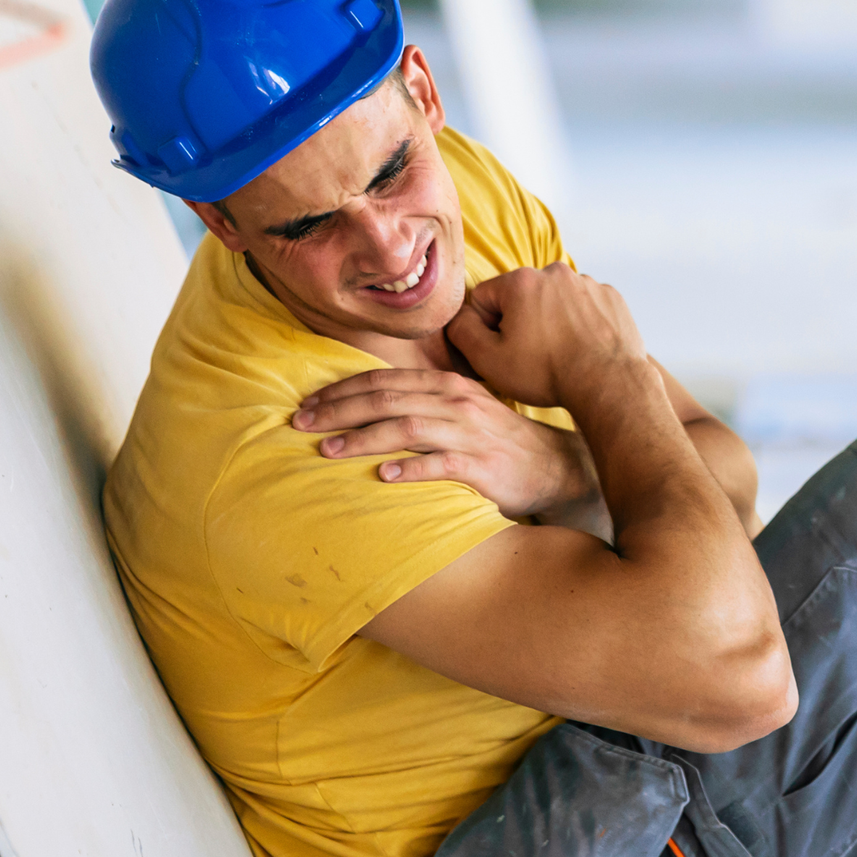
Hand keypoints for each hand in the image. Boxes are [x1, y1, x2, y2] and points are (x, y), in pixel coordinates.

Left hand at [293, 368, 597, 519]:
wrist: (555, 467)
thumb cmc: (498, 442)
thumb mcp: (460, 411)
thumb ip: (420, 404)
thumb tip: (365, 409)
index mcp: (446, 385)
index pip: (384, 380)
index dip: (341, 390)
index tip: (307, 405)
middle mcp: (456, 402)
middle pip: (387, 399)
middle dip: (339, 411)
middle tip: (301, 425)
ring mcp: (470, 433)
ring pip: (407, 427)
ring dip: (363, 438)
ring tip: (328, 451)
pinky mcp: (483, 466)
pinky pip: (441, 464)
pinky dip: (411, 468)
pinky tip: (383, 476)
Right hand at [448, 265, 647, 409]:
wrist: (609, 384)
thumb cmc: (548, 374)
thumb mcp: (488, 360)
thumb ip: (462, 331)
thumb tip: (460, 318)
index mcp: (521, 280)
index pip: (485, 298)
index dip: (486, 328)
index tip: (503, 350)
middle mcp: (556, 272)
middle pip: (521, 297)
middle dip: (521, 322)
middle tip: (532, 356)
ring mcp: (588, 283)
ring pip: (555, 301)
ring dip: (551, 322)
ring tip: (560, 355)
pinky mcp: (612, 298)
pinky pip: (585, 307)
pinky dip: (581, 324)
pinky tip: (583, 349)